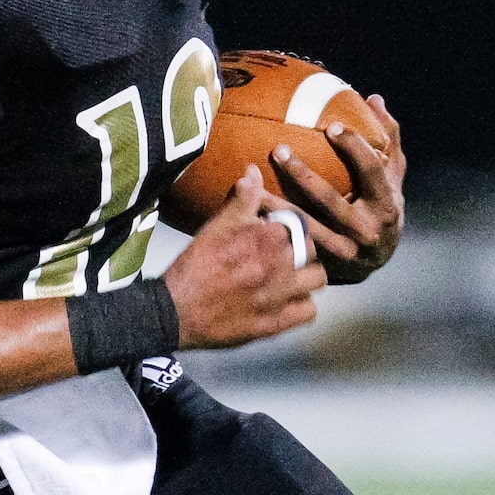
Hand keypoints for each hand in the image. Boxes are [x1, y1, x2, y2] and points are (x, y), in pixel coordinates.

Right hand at [163, 164, 326, 348]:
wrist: (175, 310)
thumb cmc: (195, 266)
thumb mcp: (216, 226)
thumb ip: (241, 200)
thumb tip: (254, 171)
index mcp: (266, 238)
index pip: (297, 223)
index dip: (285, 227)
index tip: (272, 234)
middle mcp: (279, 266)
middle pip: (311, 249)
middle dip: (299, 249)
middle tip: (282, 255)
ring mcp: (279, 296)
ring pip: (318, 279)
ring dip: (308, 275)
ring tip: (293, 276)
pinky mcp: (275, 323)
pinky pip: (309, 311)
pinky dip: (302, 305)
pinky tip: (289, 301)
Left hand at [269, 93, 405, 283]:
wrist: (380, 258)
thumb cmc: (382, 204)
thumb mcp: (392, 174)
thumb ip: (387, 139)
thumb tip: (373, 99)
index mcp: (386, 203)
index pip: (371, 171)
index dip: (354, 149)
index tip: (331, 126)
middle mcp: (367, 230)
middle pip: (332, 201)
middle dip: (304, 176)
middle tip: (279, 149)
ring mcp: (344, 251)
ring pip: (307, 227)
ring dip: (278, 207)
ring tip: (253, 185)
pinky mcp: (325, 265)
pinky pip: (296, 247)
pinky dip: (276, 231)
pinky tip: (252, 215)